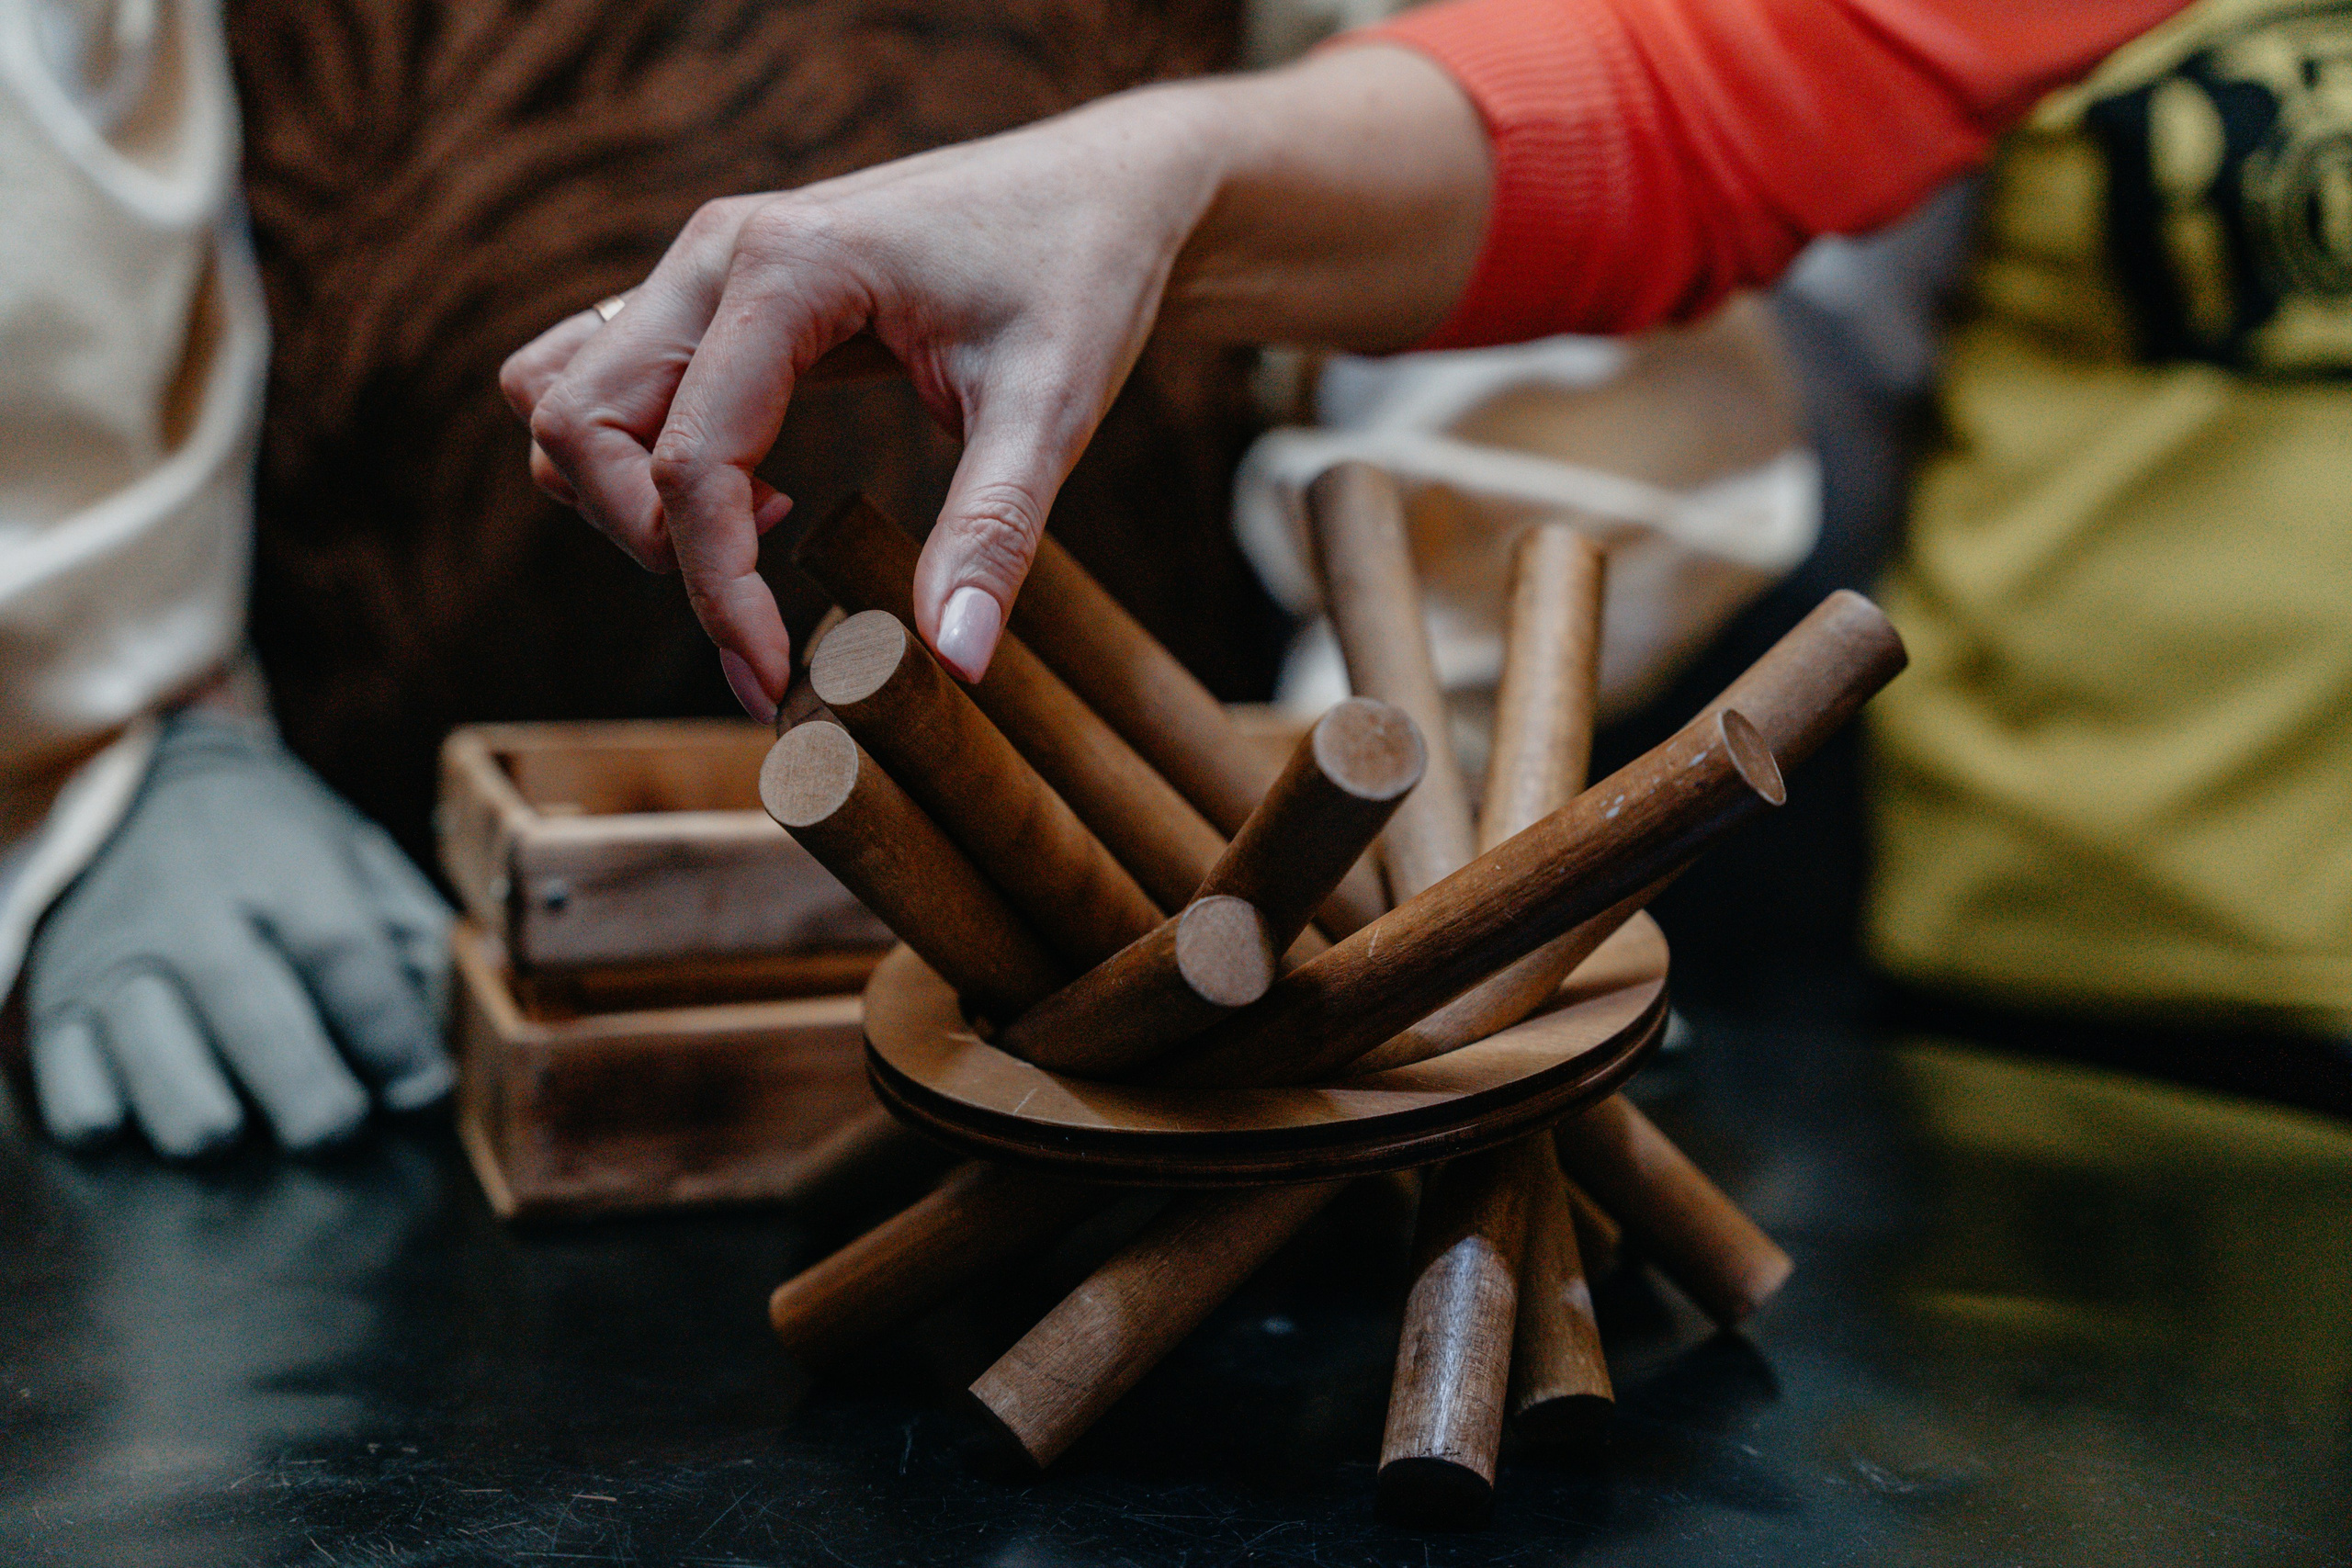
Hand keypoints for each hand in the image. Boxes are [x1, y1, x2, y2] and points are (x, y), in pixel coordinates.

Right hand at [25, 711, 454, 1157]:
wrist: (144, 783)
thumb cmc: (277, 845)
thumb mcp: (357, 859)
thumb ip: (413, 936)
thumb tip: (460, 1023)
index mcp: (284, 872)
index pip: (346, 962)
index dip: (394, 1043)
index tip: (423, 1092)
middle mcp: (192, 916)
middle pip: (261, 1032)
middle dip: (317, 1107)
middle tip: (340, 1125)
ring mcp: (117, 965)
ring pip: (168, 1085)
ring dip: (218, 1124)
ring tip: (246, 1122)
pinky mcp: (56, 1006)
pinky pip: (81, 1103)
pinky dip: (121, 1122)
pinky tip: (158, 1107)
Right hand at [503, 46, 1488, 711]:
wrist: (1101, 187)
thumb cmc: (1079, 274)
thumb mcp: (1052, 406)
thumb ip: (994, 531)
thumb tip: (955, 665)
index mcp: (786, 269)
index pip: (687, 459)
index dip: (715, 590)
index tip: (774, 679)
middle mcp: (717, 252)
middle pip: (580, 424)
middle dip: (647, 548)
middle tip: (757, 621)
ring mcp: (705, 263)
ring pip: (564, 395)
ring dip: (617, 498)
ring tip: (753, 541)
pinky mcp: (716, 289)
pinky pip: (604, 375)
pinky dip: (634, 453)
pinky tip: (752, 490)